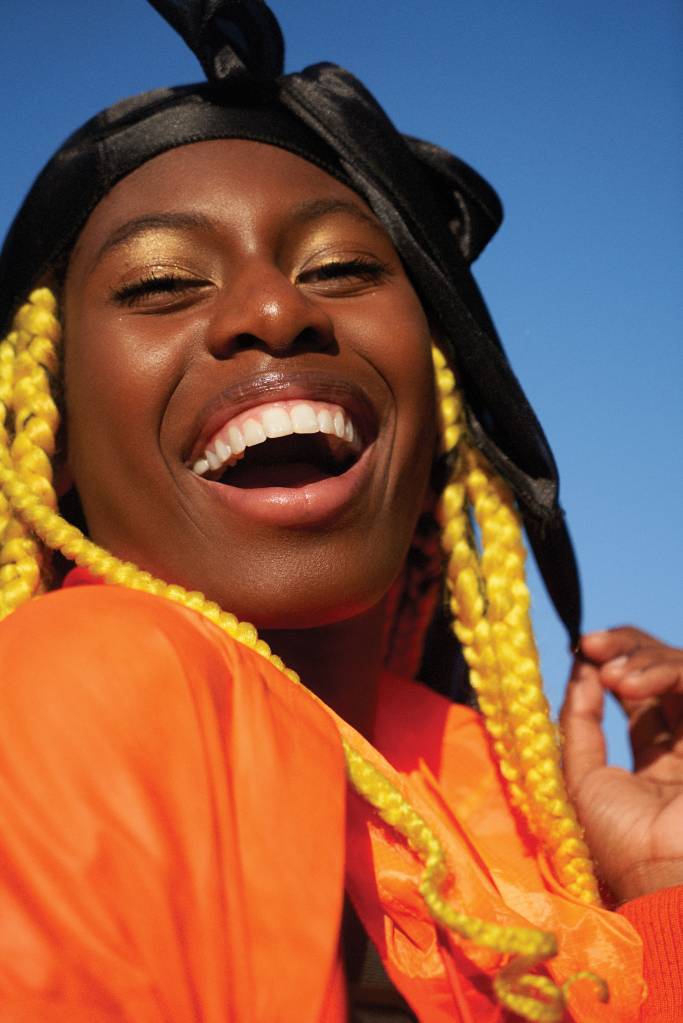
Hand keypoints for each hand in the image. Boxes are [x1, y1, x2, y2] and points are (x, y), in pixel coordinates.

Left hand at [560, 626, 682, 904]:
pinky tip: (627, 684)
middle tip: (593, 644)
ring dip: (643, 658)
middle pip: (665, 671)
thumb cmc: (619, 844)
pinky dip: (664, 671)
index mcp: (657, 764)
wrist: (659, 881)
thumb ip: (579, 722)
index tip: (583, 648)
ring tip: (611, 675)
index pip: (641, 693)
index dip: (614, 662)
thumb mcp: (581, 777)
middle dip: (627, 647)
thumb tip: (578, 669)